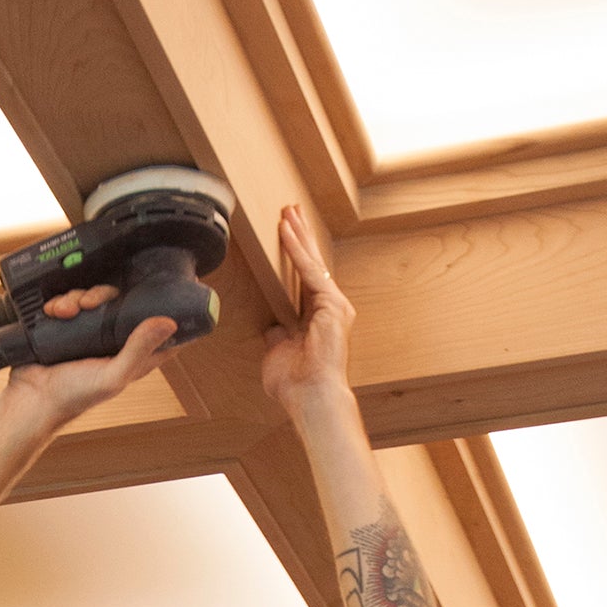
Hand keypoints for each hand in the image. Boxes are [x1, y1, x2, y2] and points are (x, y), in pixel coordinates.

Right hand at [0, 285, 176, 427]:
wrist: (30, 397)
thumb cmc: (74, 396)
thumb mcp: (112, 375)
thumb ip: (139, 350)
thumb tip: (169, 323)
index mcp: (134, 355)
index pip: (158, 326)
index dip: (160, 306)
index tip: (154, 291)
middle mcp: (113, 340)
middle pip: (120, 300)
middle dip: (102, 295)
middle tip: (88, 304)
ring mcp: (89, 331)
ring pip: (93, 297)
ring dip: (77, 297)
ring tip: (64, 311)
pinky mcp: (67, 325)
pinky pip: (69, 301)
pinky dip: (61, 302)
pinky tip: (54, 312)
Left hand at [261, 205, 353, 411]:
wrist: (311, 396)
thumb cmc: (296, 383)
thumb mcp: (278, 352)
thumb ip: (277, 335)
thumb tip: (272, 325)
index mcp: (318, 318)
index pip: (304, 278)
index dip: (295, 255)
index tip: (286, 233)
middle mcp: (330, 308)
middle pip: (312, 264)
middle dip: (301, 236)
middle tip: (290, 210)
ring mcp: (334, 305)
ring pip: (312, 261)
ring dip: (298, 235)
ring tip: (288, 211)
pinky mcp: (332, 304)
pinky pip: (310, 271)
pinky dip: (296, 250)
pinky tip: (287, 232)